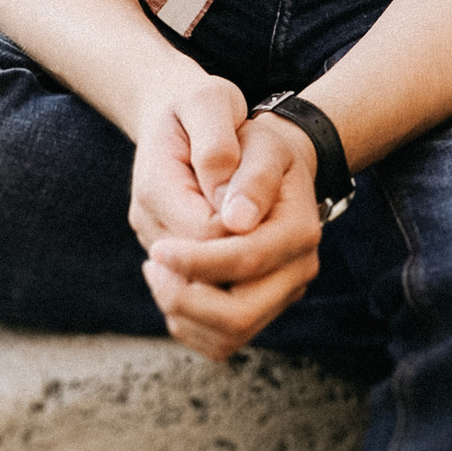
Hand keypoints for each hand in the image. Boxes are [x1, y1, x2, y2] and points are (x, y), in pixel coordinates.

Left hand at [128, 82, 322, 360]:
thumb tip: (236, 220)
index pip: (241, 258)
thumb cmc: (232, 128)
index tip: (159, 246)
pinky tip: (171, 282)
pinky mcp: (261, 304)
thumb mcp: (219, 110)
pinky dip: (187, 322)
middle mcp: (298, 264)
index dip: (192, 258)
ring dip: (182, 312)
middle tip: (153, 263)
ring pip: (227, 336)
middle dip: (185, 296)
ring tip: (159, 269)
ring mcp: (281, 289)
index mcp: (296, 222)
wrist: (255, 149)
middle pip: (238, 313)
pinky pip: (220, 341)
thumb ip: (226, 155)